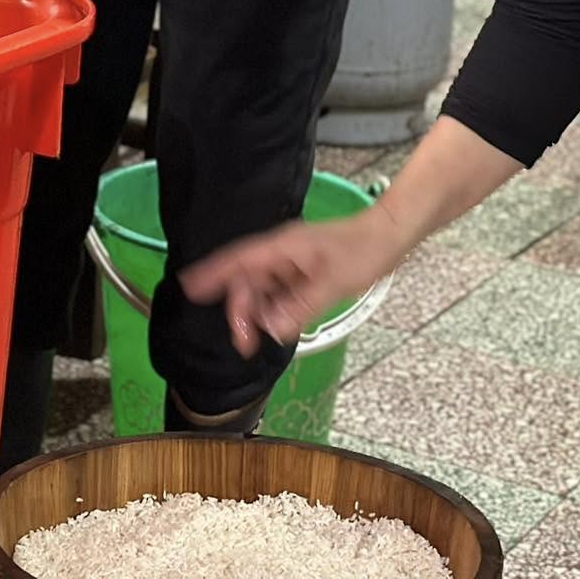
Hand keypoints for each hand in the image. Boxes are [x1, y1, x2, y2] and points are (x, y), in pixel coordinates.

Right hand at [181, 206, 408, 357]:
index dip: (212, 274)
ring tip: (259, 337)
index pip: (238, 261)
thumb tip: (271, 327)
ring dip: (257, 311)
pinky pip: (278, 291)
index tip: (190, 288)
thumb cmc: (363, 251)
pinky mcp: (303, 271)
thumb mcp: (332, 283)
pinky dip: (274, 308)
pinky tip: (279, 323)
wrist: (389, 237)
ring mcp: (292, 261)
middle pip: (246, 280)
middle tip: (244, 342)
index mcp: (282, 248)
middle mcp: (281, 252)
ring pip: (262, 287)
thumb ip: (299, 306)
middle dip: (240, 309)